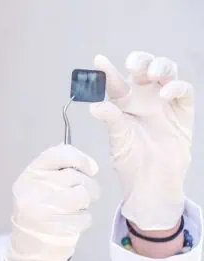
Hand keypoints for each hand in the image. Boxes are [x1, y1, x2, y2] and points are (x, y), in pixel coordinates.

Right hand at [5, 144, 99, 260]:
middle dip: (87, 184)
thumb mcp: (39, 183)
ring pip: (83, 194)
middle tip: (81, 194)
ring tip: (78, 206)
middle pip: (75, 176)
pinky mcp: (58, 227)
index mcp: (30, 174)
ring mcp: (46, 208)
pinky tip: (72, 221)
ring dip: (88, 201)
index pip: (57, 155)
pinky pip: (86, 216)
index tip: (91, 168)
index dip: (79, 158)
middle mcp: (35, 188)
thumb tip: (90, 166)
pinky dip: (84, 219)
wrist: (30, 245)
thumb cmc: (39, 208)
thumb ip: (58, 169)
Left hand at [90, 51, 193, 229]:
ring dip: (160, 67)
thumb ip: (110, 120)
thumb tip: (94, 106)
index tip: (98, 60)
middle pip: (144, 69)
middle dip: (141, 60)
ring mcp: (164, 103)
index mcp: (123, 103)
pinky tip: (165, 94)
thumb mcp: (118, 139)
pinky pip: (184, 91)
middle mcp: (143, 99)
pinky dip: (176, 87)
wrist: (152, 182)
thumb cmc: (131, 161)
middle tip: (133, 64)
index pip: (116, 82)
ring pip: (166, 73)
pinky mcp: (182, 111)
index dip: (108, 70)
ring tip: (151, 74)